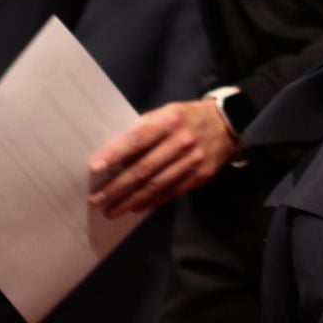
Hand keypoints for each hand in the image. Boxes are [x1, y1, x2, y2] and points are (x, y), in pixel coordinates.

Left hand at [87, 99, 239, 217]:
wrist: (228, 123)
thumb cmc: (187, 117)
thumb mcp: (166, 112)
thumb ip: (144, 129)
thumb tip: (116, 154)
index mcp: (170, 120)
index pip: (138, 140)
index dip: (115, 154)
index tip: (94, 168)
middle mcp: (183, 140)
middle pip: (145, 168)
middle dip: (117, 186)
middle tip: (96, 199)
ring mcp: (194, 160)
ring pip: (157, 185)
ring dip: (131, 200)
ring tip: (111, 210)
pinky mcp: (202, 175)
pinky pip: (172, 192)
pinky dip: (152, 201)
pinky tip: (136, 207)